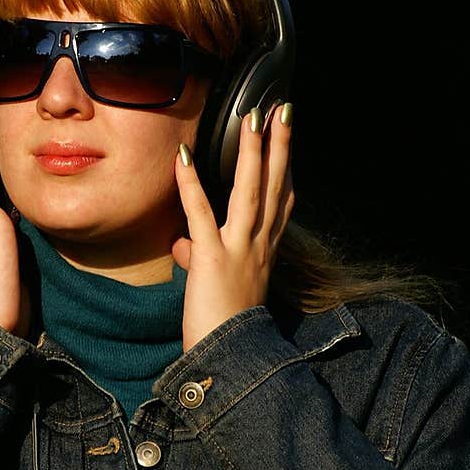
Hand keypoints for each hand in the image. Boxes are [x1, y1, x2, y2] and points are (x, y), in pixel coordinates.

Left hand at [171, 103, 294, 352]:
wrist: (230, 360)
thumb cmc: (224, 330)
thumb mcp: (216, 287)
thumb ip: (201, 258)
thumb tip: (183, 245)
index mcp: (264, 254)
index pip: (281, 204)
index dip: (284, 169)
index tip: (286, 140)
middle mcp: (259, 246)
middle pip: (275, 187)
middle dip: (279, 146)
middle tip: (282, 109)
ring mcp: (239, 250)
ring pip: (251, 192)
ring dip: (252, 152)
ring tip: (252, 118)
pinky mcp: (212, 259)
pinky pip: (201, 214)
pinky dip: (191, 184)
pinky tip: (182, 156)